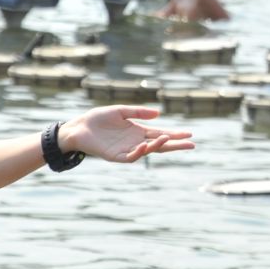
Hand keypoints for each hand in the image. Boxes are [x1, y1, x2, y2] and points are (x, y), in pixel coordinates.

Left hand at [60, 106, 195, 161]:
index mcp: (137, 131)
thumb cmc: (97, 119)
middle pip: (159, 144)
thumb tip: (158, 114)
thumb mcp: (120, 111)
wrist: (77, 127)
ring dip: (157, 145)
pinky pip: (130, 157)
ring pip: (146, 151)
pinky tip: (145, 146)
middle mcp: (134, 142)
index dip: (174, 134)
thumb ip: (138, 112)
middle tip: (191, 144)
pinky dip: (139, 153)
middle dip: (174, 145)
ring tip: (167, 139)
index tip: (189, 134)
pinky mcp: (114, 156)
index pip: (160, 134)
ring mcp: (125, 149)